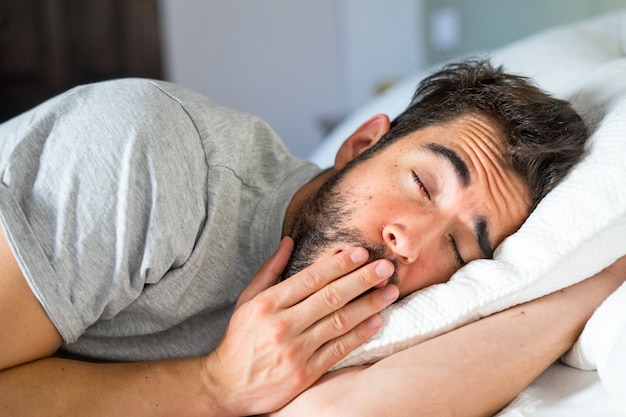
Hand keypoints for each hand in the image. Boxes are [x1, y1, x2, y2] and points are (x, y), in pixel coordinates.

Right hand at [203, 237, 398, 415]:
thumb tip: (289, 242)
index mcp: (268, 303)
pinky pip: (339, 350)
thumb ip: (270, 270)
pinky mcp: (305, 373)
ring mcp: (295, 350)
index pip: (311, 278)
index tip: (361, 254)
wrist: (227, 386)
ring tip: (389, 292)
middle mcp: (283, 324)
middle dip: (362, 280)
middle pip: (330, 297)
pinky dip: (360, 334)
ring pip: (340, 322)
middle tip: (385, 268)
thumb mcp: (247, 300)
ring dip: (369, 305)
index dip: (339, 264)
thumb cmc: (240, 339)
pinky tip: (376, 321)